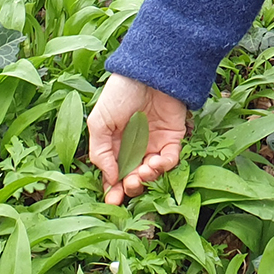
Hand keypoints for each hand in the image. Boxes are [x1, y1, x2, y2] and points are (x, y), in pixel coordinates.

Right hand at [87, 74, 188, 203]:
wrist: (146, 72)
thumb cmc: (119, 93)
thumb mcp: (99, 122)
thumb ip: (101, 151)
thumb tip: (110, 178)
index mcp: (116, 145)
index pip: (114, 174)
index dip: (113, 189)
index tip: (112, 201)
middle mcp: (136, 147)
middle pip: (134, 177)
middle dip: (131, 186)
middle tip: (129, 184)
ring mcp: (155, 143)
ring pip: (153, 173)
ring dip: (147, 178)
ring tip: (142, 172)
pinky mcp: (173, 137)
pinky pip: (171, 160)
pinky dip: (164, 167)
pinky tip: (155, 163)